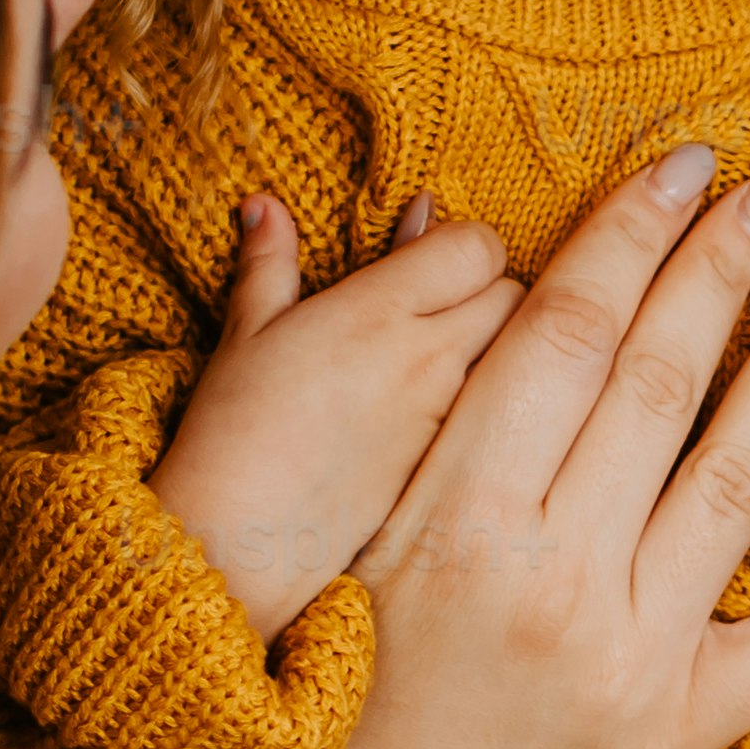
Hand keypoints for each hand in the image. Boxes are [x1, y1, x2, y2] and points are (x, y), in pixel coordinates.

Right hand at [148, 190, 519, 640]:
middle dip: (497, 293)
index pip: (479, 247)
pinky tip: (457, 418)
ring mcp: (448, 419)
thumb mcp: (244, 336)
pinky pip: (498, 419)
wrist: (240, 544)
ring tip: (451, 361)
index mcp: (378, 311)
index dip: (465, 245)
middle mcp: (428, 360)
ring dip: (500, 350)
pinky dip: (489, 406)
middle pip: (517, 298)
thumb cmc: (231, 434)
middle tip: (454, 307)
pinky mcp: (454, 470)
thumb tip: (264, 204)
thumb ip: (268, 264)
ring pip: (517, 361)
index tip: (436, 259)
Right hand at [222, 153, 749, 748]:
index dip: (625, 237)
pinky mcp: (686, 726)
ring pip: (737, 479)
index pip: (559, 339)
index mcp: (454, 513)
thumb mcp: (354, 521)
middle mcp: (546, 575)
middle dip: (722, 264)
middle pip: (655, 385)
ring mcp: (627, 655)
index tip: (681, 162)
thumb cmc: (350, 668)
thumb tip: (438, 223)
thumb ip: (412, 384)